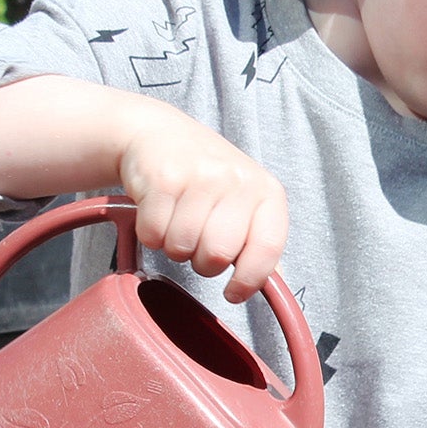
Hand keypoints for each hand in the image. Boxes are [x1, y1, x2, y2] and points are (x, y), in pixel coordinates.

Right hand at [118, 107, 288, 302]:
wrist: (158, 134)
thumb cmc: (206, 177)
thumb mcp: (245, 201)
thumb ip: (259, 242)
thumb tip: (276, 284)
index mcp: (267, 191)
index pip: (267, 249)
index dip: (249, 280)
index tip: (233, 293)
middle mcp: (237, 180)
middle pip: (217, 255)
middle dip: (202, 262)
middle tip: (198, 242)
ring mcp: (200, 176)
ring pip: (181, 248)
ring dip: (174, 247)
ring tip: (177, 223)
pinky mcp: (162, 178)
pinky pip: (153, 235)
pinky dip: (150, 234)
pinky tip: (158, 212)